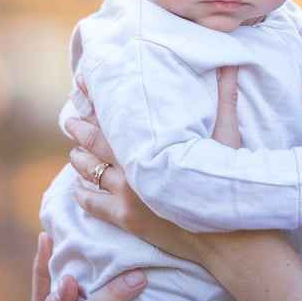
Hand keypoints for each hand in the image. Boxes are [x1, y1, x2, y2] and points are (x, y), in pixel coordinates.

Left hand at [63, 63, 245, 262]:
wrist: (229, 235)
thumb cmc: (230, 181)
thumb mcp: (229, 135)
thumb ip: (224, 98)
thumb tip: (229, 64)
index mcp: (151, 143)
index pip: (113, 117)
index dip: (95, 102)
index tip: (82, 88)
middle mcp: (132, 168)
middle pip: (92, 143)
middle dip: (79, 129)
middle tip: (71, 120)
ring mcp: (126, 196)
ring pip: (88, 172)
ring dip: (79, 160)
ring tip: (75, 152)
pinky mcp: (126, 219)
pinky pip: (91, 203)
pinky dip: (81, 193)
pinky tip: (79, 187)